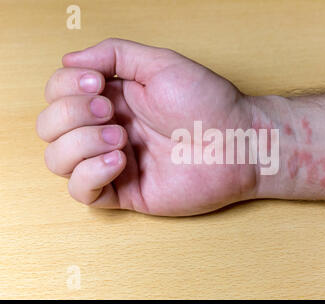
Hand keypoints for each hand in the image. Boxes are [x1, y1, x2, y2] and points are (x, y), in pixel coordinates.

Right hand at [37, 38, 256, 215]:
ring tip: (121, 138)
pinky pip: (80, 191)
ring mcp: (113, 161)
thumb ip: (114, 54)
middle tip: (111, 113)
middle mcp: (107, 129)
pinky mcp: (124, 191)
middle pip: (50, 126)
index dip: (65, 88)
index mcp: (113, 98)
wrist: (236, 142)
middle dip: (71, 115)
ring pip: (57, 159)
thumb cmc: (208, 102)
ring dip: (80, 143)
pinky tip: (121, 161)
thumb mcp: (161, 64)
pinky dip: (89, 174)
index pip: (57, 92)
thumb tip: (70, 60)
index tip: (97, 85)